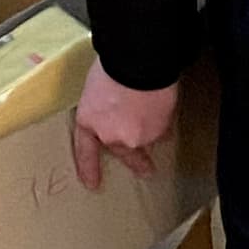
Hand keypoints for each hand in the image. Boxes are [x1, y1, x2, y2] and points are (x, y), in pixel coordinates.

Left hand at [71, 64, 181, 190]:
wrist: (137, 65)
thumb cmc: (113, 65)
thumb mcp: (96, 83)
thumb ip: (103, 101)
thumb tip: (113, 104)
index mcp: (89, 121)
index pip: (85, 149)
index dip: (88, 167)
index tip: (91, 184)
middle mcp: (110, 136)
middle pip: (124, 154)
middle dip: (137, 164)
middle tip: (146, 171)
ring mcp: (135, 138)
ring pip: (146, 138)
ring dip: (151, 126)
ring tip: (155, 104)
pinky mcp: (157, 134)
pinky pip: (163, 130)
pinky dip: (163, 121)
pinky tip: (163, 105)